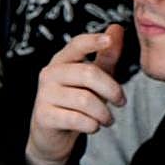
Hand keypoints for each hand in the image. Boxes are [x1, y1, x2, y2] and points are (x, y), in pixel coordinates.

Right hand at [24, 25, 126, 164]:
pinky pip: (78, 119)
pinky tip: (92, 126)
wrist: (52, 135)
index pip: (76, 44)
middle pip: (88, 73)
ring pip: (85, 100)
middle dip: (112, 90)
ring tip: (107, 119)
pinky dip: (92, 125)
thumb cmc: (75, 103)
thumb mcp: (92, 78)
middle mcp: (49, 74)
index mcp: (61, 61)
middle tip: (121, 102)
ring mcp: (44, 95)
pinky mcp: (44, 116)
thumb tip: (117, 28)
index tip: (109, 39)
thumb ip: (106, 55)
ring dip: (104, 113)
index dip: (93, 41)